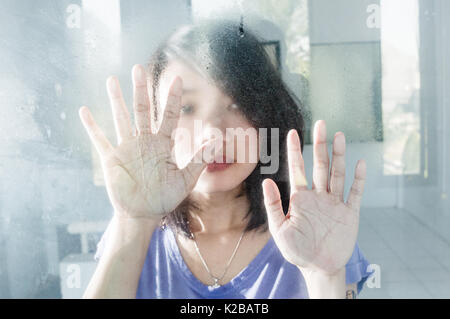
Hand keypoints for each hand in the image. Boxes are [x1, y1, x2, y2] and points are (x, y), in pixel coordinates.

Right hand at [79, 65, 216, 219]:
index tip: (177, 79)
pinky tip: (84, 111)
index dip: (172, 98)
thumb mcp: (185, 179)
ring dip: (116, 100)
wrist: (143, 214)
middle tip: (139, 68)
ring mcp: (127, 148)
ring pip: (121, 119)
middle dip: (141, 90)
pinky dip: (92, 127)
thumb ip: (199, 159)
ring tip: (112, 80)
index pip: (169, 116)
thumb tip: (217, 140)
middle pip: (143, 110)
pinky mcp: (111, 159)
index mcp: (163, 144)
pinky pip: (100, 140)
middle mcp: (145, 141)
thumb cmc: (165, 197)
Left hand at [262, 120, 365, 274]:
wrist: (319, 267)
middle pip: (320, 165)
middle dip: (320, 145)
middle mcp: (318, 196)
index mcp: (300, 198)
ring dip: (339, 156)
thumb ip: (273, 205)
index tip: (293, 132)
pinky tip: (361, 164)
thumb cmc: (297, 250)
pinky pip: (355, 193)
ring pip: (337, 174)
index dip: (295, 151)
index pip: (297, 169)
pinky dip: (358, 180)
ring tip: (340, 136)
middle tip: (321, 124)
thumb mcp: (280, 229)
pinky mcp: (349, 213)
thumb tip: (266, 180)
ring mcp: (334, 203)